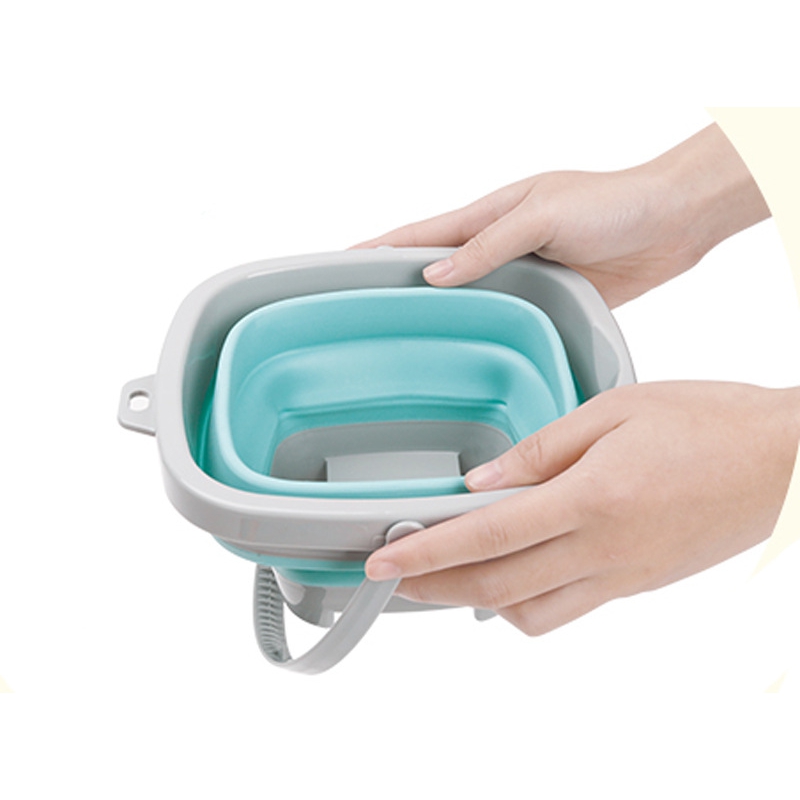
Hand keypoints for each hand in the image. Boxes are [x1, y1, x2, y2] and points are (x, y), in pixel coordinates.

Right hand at [354, 124, 769, 306]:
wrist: (670, 223)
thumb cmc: (613, 204)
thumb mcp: (542, 215)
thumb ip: (488, 245)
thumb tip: (435, 274)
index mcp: (491, 214)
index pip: (422, 233)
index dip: (381, 248)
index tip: (343, 263)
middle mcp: (500, 245)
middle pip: (436, 268)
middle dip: (397, 283)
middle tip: (362, 311)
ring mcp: (521, 272)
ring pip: (466, 296)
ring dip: (436, 313)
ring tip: (402, 338)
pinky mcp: (546, 297)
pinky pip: (503, 315)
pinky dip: (479, 328)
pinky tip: (464, 347)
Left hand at [365, 382, 799, 634]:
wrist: (785, 461)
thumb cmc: (709, 422)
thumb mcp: (617, 410)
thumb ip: (541, 450)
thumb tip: (483, 481)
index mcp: (591, 499)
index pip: (485, 536)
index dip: (426, 552)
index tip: (383, 561)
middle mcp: (603, 551)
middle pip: (496, 588)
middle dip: (435, 589)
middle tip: (395, 580)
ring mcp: (623, 577)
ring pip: (530, 614)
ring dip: (480, 601)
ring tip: (449, 574)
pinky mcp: (639, 585)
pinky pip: (568, 610)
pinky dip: (527, 603)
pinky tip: (515, 574)